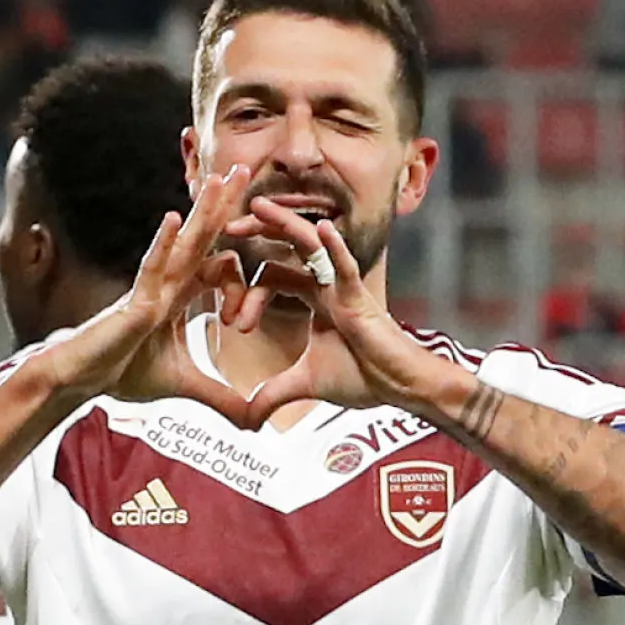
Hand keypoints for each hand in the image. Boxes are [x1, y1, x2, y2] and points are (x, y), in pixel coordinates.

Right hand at [34, 164, 257, 425]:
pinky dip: (162, 244)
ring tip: (220, 177)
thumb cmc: (123, 373)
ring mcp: (151, 288)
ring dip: (203, 210)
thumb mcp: (187, 388)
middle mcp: (168, 283)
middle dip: (225, 204)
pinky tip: (174, 218)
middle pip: (204, 238)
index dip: (243, 270)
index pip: (219, 267)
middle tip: (246, 168)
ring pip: (183, 243)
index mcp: (181, 296)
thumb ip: (223, 400)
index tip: (262, 279)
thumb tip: (256, 422)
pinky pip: (151, 268)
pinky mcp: (134, 301)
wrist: (82, 380)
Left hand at [223, 197, 461, 425]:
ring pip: (309, 246)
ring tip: (257, 207)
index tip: (229, 318)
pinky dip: (334, 247)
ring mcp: (343, 287)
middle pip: (287, 249)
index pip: (274, 277)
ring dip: (284, 224)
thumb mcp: (305, 384)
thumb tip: (246, 418)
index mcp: (314, 299)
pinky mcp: (359, 298)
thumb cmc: (364, 377)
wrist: (399, 387)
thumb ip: (273, 394)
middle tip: (225, 227)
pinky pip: (345, 267)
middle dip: (257, 234)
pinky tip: (320, 228)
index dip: (248, 289)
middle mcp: (327, 286)